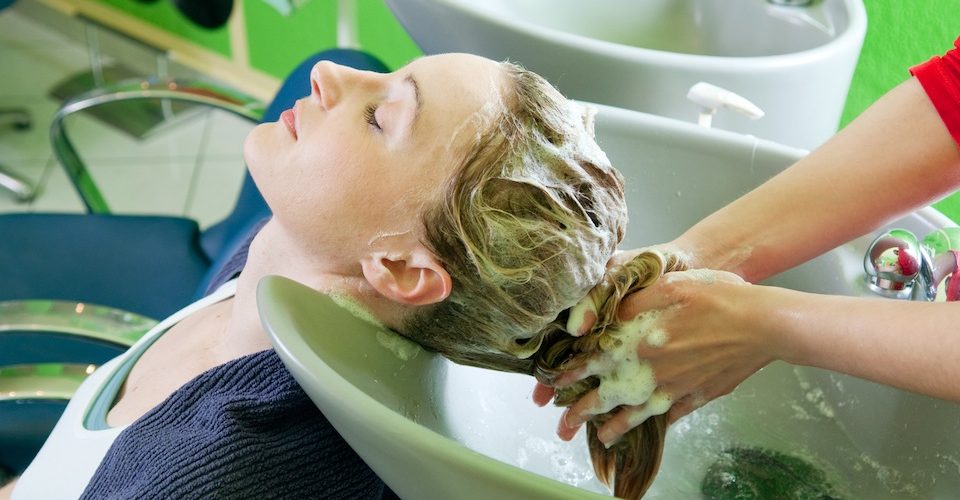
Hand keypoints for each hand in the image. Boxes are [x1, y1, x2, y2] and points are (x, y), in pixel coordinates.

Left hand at [536, 269, 776, 446]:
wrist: (763, 324)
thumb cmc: (717, 297)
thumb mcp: (668, 286)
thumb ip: (633, 301)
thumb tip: (606, 316)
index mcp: (638, 342)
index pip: (593, 362)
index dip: (570, 373)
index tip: (553, 383)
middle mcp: (652, 371)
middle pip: (608, 397)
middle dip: (582, 413)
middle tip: (563, 427)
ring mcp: (676, 388)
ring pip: (638, 413)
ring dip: (616, 427)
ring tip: (600, 438)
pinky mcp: (698, 395)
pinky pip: (671, 415)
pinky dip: (656, 423)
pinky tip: (648, 426)